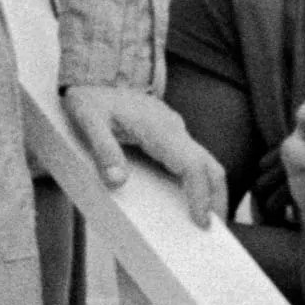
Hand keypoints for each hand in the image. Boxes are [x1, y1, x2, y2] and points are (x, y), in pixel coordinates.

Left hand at [63, 84, 226, 225]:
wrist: (95, 73)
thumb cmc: (89, 97)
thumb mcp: (87, 120)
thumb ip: (102, 149)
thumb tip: (117, 182)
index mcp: (158, 128)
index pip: (192, 165)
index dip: (201, 194)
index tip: (202, 222)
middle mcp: (174, 129)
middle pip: (210, 166)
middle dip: (216, 199)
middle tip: (211, 231)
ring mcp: (175, 131)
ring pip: (205, 163)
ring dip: (211, 191)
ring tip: (204, 221)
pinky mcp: (170, 135)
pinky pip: (192, 160)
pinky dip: (197, 182)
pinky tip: (187, 200)